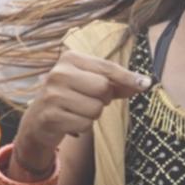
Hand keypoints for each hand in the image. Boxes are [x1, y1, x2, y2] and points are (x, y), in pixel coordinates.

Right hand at [13, 50, 151, 176]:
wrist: (39, 119)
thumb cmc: (72, 97)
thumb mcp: (90, 83)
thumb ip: (117, 82)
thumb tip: (144, 83)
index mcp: (70, 58)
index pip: (107, 67)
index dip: (128, 78)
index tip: (145, 84)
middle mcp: (59, 72)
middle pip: (103, 88)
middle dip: (103, 99)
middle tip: (89, 100)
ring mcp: (52, 94)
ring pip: (95, 109)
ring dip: (92, 115)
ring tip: (77, 111)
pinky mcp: (50, 115)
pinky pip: (84, 124)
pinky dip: (82, 126)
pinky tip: (70, 121)